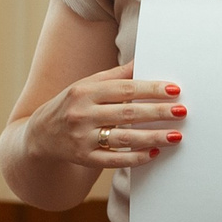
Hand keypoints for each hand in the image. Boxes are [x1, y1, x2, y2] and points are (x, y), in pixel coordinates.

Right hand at [23, 59, 185, 169]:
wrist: (40, 135)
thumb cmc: (71, 105)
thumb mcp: (87, 85)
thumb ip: (115, 76)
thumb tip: (142, 61)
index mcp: (85, 91)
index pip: (124, 89)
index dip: (150, 89)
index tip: (174, 90)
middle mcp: (82, 114)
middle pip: (127, 113)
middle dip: (157, 112)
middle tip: (182, 112)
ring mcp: (83, 138)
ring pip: (124, 138)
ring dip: (152, 137)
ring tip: (176, 136)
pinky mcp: (85, 159)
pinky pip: (115, 160)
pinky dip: (136, 157)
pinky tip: (154, 153)